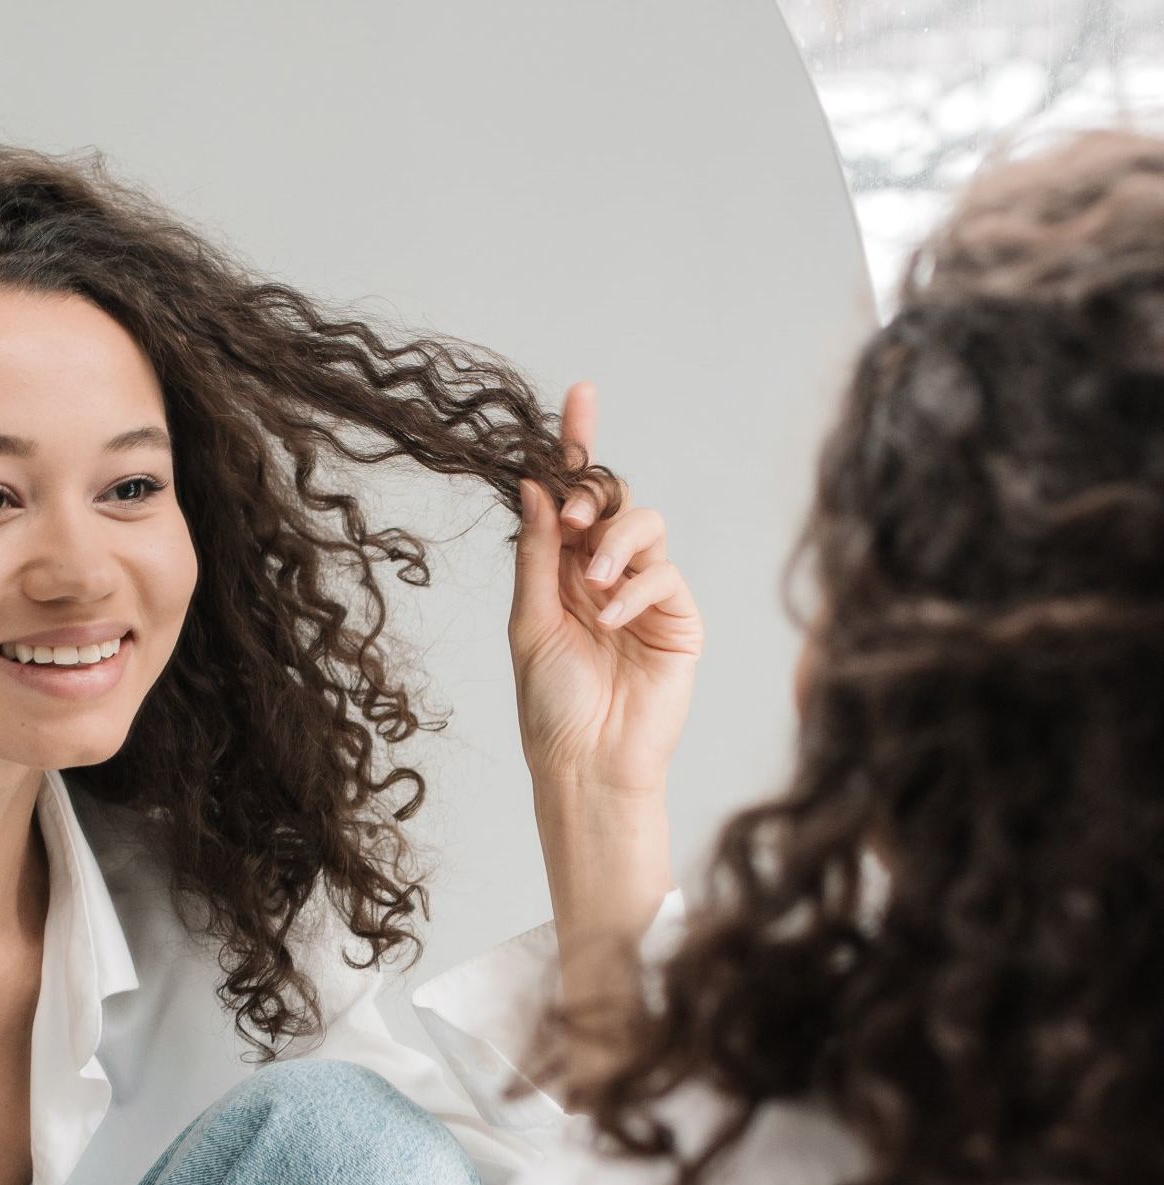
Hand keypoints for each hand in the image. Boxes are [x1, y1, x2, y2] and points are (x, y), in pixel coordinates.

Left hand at [508, 382, 703, 796]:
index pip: (573, 496)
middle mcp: (603, 573)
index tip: (581, 396)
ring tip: (595, 580)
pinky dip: (637, 587)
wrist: (587, 763)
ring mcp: (644, 593)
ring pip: (646, 525)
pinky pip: (666, 574)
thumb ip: (537, 554)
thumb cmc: (550, 703)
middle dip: (597, 493)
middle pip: (614, 498)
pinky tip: (613, 618)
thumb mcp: (530, 620)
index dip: (576, 445)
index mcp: (561, 569)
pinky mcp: (678, 618)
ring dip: (617, 540)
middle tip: (578, 515)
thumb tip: (535, 487)